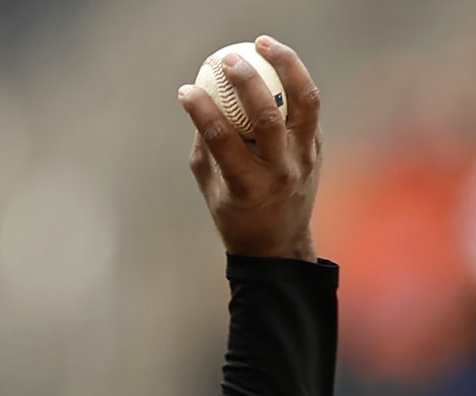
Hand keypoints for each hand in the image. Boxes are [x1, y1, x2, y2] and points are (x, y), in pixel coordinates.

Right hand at [180, 35, 321, 260]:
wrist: (279, 243)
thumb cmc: (234, 214)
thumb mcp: (210, 187)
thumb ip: (206, 146)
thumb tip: (200, 102)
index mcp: (246, 185)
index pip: (222, 138)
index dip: (202, 110)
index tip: (186, 89)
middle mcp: (280, 171)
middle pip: (267, 116)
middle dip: (246, 82)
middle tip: (227, 59)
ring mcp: (305, 158)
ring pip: (304, 102)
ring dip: (287, 66)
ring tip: (264, 44)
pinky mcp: (318, 148)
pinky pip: (308, 107)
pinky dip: (293, 82)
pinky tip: (277, 64)